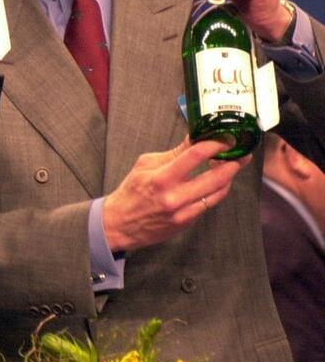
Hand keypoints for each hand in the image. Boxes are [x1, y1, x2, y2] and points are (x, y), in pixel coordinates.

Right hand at [102, 137, 248, 251]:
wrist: (120, 224)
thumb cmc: (131, 191)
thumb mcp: (146, 165)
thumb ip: (174, 153)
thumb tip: (196, 138)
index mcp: (161, 178)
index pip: (196, 155)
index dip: (216, 144)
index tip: (225, 138)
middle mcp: (175, 197)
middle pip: (216, 177)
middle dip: (233, 162)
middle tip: (241, 152)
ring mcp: (184, 212)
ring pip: (219, 192)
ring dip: (229, 177)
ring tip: (232, 165)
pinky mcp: (187, 222)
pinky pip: (209, 204)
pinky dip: (216, 190)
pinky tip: (217, 182)